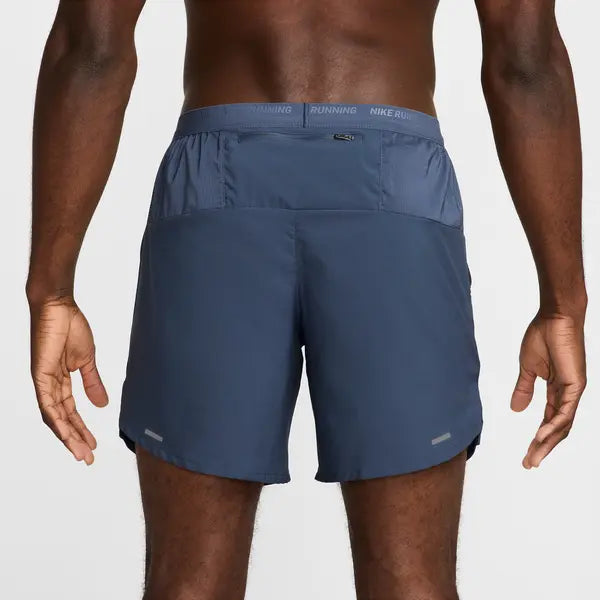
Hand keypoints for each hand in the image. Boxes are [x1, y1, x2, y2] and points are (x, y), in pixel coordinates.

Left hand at [30, 296, 107, 464]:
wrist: (59, 306)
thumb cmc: (71, 326)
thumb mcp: (87, 360)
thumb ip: (93, 383)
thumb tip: (102, 404)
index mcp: (61, 381)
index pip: (71, 412)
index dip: (81, 430)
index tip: (93, 445)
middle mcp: (49, 385)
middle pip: (62, 420)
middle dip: (75, 440)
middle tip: (88, 458)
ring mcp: (43, 382)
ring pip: (54, 417)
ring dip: (67, 437)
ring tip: (81, 453)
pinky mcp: (40, 376)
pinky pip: (47, 404)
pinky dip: (57, 420)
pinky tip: (66, 434)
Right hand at [511, 312, 585, 468]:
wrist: (555, 318)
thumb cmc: (543, 336)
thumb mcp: (527, 368)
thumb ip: (523, 389)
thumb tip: (516, 409)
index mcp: (556, 390)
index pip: (549, 421)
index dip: (538, 439)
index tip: (527, 455)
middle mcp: (567, 394)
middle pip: (557, 429)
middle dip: (543, 448)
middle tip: (529, 464)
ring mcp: (573, 391)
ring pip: (563, 425)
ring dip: (547, 443)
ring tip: (533, 457)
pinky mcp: (576, 385)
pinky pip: (565, 412)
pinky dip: (553, 426)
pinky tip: (542, 437)